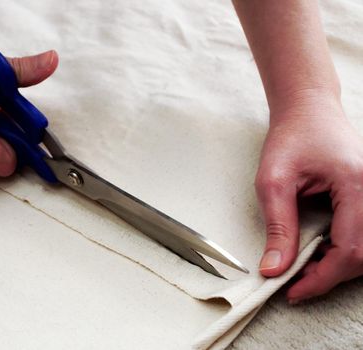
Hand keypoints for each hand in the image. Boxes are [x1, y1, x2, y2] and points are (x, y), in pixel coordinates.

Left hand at [255, 93, 362, 302]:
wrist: (308, 110)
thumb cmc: (292, 137)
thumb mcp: (273, 182)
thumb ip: (278, 227)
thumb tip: (274, 268)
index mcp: (357, 185)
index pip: (350, 249)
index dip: (321, 278)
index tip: (292, 291)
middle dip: (330, 276)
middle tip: (296, 283)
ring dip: (339, 265)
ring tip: (304, 269)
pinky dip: (344, 250)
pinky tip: (318, 252)